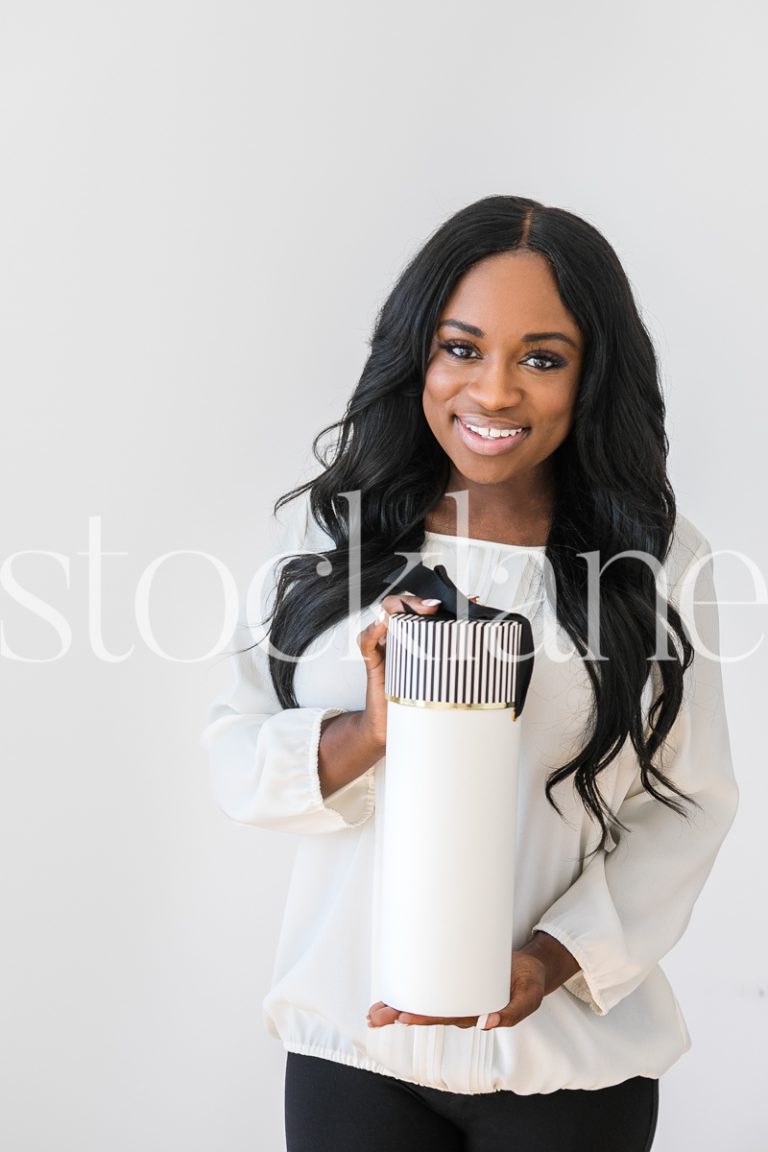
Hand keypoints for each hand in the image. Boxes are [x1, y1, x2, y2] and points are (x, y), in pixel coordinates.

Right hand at [356, 592, 442, 749]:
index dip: (432, 599)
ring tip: (413, 611)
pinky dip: (373, 631)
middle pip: (401, 603)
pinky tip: (382, 625)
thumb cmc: (416, 700)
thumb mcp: (442, 677)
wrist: (391, 725)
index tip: (447, 603)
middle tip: (434, 606)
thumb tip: (482, 637)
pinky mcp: (372, 661)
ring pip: (384, 614)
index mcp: (415, 637)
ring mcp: (384, 646)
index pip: (419, 606)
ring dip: (397, 607)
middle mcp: (398, 636)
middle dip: (416, 599)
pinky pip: (366, 641)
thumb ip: (456, 657)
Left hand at [367, 933, 578, 1030]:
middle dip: (399, 1015)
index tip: (402, 1017)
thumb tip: (487, 1024)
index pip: (444, 1017)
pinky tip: (390, 993)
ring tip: (373, 1012)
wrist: (530, 967)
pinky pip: (428, 988)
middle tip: (375, 1016)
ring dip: (397, 1007)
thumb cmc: (528, 981)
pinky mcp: (453, 980)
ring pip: (423, 1004)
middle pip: (426, 1013)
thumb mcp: (529, 997)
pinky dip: (409, 990)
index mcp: (476, 1013)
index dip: (422, 1017)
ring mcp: (456, 995)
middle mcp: (461, 1007)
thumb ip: (513, 1013)